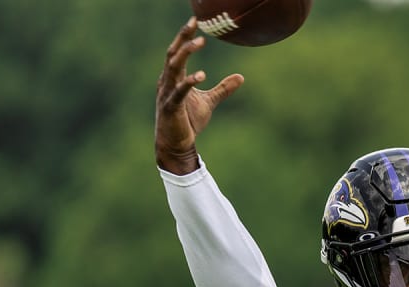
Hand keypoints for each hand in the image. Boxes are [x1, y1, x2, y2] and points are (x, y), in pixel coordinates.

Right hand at [155, 17, 243, 173]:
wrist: (177, 144)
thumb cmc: (188, 121)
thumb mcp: (209, 102)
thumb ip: (223, 88)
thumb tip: (241, 77)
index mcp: (174, 77)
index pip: (178, 51)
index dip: (185, 36)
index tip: (195, 20)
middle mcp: (167, 81)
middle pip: (173, 53)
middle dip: (183, 37)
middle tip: (194, 22)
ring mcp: (167, 93)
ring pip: (173, 67)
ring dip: (186, 53)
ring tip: (200, 41)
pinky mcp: (170, 107)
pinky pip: (179, 92)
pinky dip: (189, 82)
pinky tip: (201, 75)